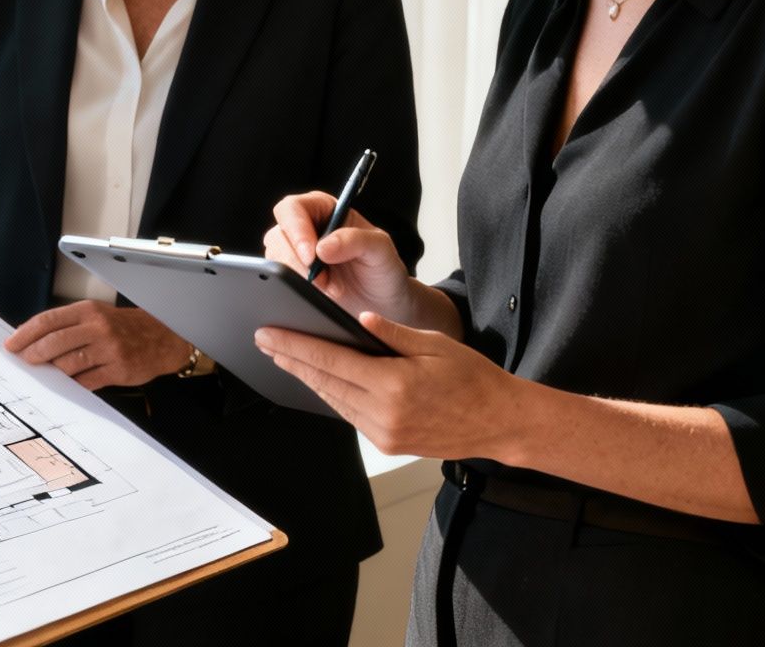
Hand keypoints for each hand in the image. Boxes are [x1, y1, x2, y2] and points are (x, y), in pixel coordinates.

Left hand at [5, 301, 190, 390]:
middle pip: (54, 342)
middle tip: (24, 362)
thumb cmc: (125, 327)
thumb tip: (34, 340)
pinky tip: (68, 383)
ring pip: (68, 364)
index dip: (26, 333)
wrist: (163, 338)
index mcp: (89, 310)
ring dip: (53, 372)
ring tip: (47, 374)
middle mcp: (98, 327)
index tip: (12, 344)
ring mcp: (108, 350)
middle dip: (33, 354)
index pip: (49, 320)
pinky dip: (73, 384)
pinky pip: (85, 382)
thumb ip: (69, 325)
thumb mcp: (98, 315)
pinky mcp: (117, 370)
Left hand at [255, 312, 521, 459]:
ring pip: (334, 401)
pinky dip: (332, 395)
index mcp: (394, 384)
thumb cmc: (473, 379)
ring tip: (284, 358)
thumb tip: (360, 320)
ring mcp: (384, 434)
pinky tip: (320, 381)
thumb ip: (393, 333)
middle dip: (292, 360)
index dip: (296, 346)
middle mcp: (384, 414)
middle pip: (325, 382)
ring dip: (307, 378)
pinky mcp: (388, 444)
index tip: (270, 334)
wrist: (499, 423)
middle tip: (265, 342)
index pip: (331, 361)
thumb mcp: (435, 345)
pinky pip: (350, 415)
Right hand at [263, 191, 419, 322]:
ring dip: (298, 278)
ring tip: (329, 290)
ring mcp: (294, 253)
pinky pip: (277, 281)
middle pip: (278, 235)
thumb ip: (355, 241)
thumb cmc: (383, 269)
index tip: (312, 256)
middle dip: (298, 262)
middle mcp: (304, 228)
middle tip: (323, 281)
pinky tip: (318, 296)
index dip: (297, 230)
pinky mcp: (291, 278)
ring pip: (274, 260)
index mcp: (323, 209)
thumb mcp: (380, 249)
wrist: (383, 304)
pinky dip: (294, 290)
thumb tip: (322, 247)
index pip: (293, 208)